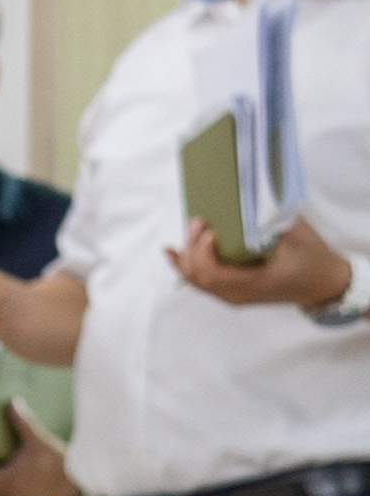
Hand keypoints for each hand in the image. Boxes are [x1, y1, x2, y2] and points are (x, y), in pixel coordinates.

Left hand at [179, 212, 354, 311]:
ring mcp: (233, 296)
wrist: (323, 285)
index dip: (203, 253)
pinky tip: (173, 252)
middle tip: (198, 222)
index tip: (209, 231)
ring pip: (196, 281)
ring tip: (187, 232)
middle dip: (192, 249)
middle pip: (199, 277)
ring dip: (185, 256)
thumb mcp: (297, 237)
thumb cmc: (312, 260)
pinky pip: (202, 282)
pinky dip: (186, 266)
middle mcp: (238, 294)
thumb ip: (271, 221)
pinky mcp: (232, 292)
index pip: (214, 274)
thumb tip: (248, 199)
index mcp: (254, 283)